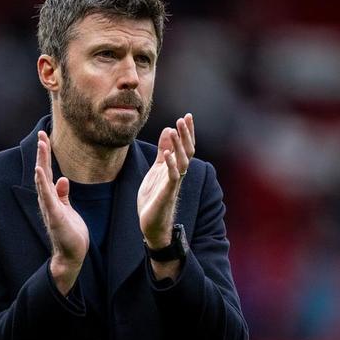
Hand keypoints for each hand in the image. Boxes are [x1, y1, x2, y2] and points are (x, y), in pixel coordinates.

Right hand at [34, 131, 88, 294]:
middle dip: (42, 153)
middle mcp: (47, 200)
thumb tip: (61, 179)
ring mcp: (50, 207)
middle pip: (43, 172)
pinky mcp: (55, 216)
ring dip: (42, 163)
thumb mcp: (67, 208)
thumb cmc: (70, 232)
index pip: (47, 171)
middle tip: (41, 134)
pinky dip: (43, 183)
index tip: (44, 137)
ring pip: (43, 181)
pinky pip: (48, 196)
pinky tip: (40, 171)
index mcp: (52, 197)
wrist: (71, 254)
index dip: (45, 154)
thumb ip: (62, 194)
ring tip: (41, 146)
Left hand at [137, 114, 194, 249]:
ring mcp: (173, 184)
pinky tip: (167, 154)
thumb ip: (163, 151)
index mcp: (175, 167)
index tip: (187, 116)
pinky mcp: (166, 193)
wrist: (151, 224)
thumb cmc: (155, 197)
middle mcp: (178, 174)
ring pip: (183, 162)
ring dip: (179, 146)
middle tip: (184, 119)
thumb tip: (168, 130)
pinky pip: (172, 177)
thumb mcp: (157, 169)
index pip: (185, 146)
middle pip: (187, 151)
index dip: (187, 132)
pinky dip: (171, 165)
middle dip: (186, 135)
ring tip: (176, 130)